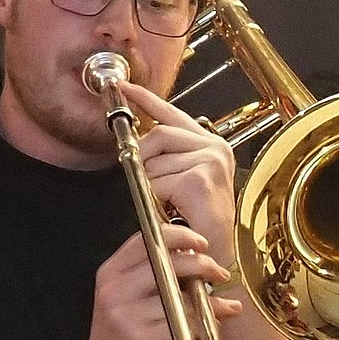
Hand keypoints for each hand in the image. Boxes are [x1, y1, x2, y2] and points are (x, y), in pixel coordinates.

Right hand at [74, 227, 244, 339]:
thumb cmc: (122, 337)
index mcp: (110, 275)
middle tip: (219, 272)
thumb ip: (149, 274)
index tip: (201, 242)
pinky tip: (223, 315)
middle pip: (167, 262)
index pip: (145, 240)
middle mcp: (115, 291)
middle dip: (202, 263)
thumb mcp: (124, 298)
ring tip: (225, 300)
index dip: (178, 235)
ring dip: (211, 295)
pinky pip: (189, 320)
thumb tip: (196, 253)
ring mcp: (128, 316)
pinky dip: (211, 317)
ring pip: (182, 294)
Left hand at [125, 83, 235, 267]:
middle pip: (158, 135)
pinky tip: (172, 210)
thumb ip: (167, 157)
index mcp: (211, 146)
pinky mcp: (199, 179)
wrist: (215, 252)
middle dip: (143, 158)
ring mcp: (210, 162)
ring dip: (151, 186)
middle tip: (151, 184)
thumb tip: (138, 142)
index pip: (173, 114)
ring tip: (170, 204)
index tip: (123, 87)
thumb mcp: (182, 180)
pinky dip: (156, 200)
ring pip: (153, 162)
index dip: (145, 99)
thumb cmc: (199, 222)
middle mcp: (215, 148)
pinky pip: (156, 182)